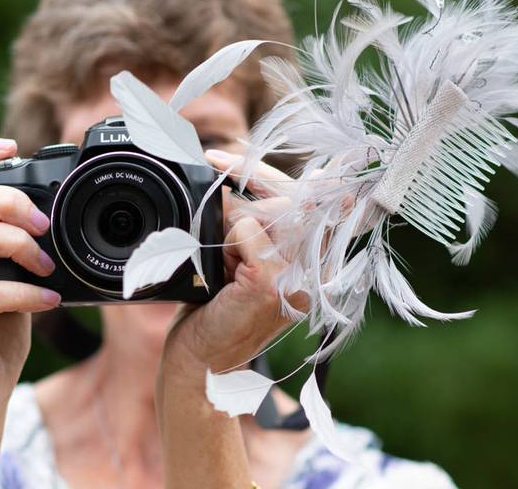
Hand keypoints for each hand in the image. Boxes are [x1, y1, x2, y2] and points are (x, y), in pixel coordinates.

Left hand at [156, 150, 306, 488]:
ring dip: (233, 224)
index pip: (318, 199)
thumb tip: (249, 180)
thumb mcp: (243, 260)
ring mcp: (297, 278)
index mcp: (316, 264)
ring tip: (223, 258)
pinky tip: (222, 274)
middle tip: (215, 162)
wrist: (199, 362)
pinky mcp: (270, 284)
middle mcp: (317, 272)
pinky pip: (244, 230)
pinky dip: (224, 242)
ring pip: (267, 212)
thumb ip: (260, 225)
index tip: (236, 155)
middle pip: (297, 196)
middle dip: (253, 178)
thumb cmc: (218, 310)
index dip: (280, 174)